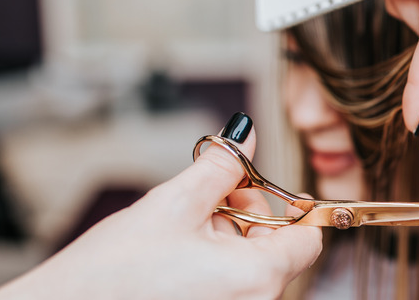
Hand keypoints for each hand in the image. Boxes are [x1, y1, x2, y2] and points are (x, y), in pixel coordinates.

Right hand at [0, 113, 320, 299]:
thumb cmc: (110, 276)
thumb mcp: (173, 204)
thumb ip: (221, 166)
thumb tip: (246, 135)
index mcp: (256, 279)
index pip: (308, 241)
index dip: (293, 208)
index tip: (271, 190)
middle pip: (279, 251)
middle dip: (251, 216)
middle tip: (215, 195)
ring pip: (254, 267)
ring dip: (231, 238)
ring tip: (188, 225)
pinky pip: (234, 287)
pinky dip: (220, 264)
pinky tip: (182, 252)